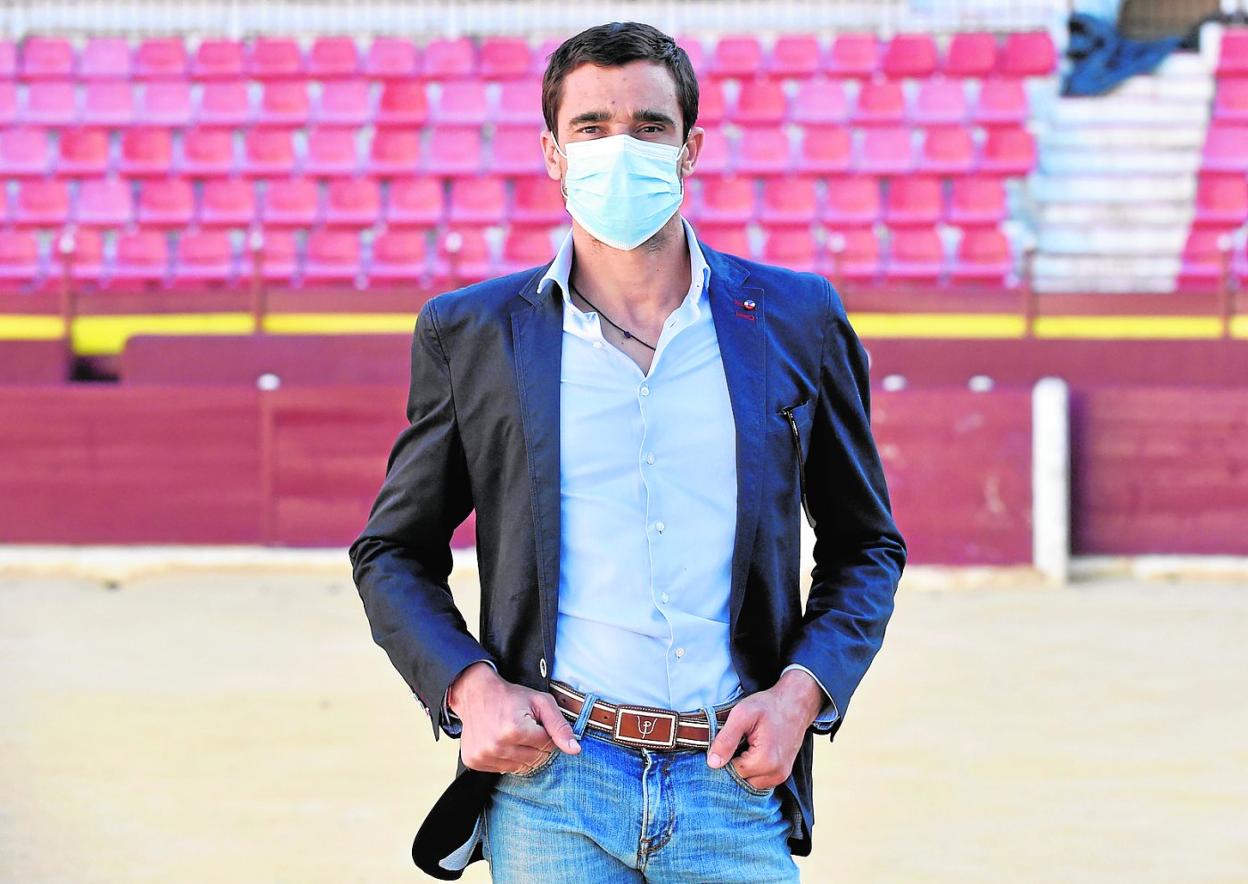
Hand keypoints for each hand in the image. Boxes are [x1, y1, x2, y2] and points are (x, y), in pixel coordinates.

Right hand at [446, 661, 580, 773]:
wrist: (475, 693)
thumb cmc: (511, 696)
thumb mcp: (541, 702)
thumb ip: (560, 726)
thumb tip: (574, 750)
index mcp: (514, 730)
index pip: (547, 745)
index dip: (544, 732)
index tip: (534, 721)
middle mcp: (496, 746)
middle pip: (535, 759)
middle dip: (536, 745)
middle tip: (524, 727)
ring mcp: (483, 755)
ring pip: (520, 767)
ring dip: (522, 753)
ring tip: (512, 734)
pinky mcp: (474, 761)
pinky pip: (503, 769)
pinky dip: (506, 758)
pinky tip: (501, 742)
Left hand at [706, 669, 825, 790]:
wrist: (795, 703)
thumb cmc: (768, 706)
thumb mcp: (742, 715)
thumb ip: (726, 739)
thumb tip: (713, 763)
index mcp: (765, 760)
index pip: (732, 771)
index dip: (727, 755)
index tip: (733, 738)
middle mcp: (776, 774)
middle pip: (741, 779)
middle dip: (736, 762)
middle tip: (742, 740)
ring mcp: (781, 776)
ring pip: (750, 781)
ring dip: (745, 767)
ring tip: (749, 745)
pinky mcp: (783, 775)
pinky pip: (760, 780)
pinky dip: (754, 769)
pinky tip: (755, 751)